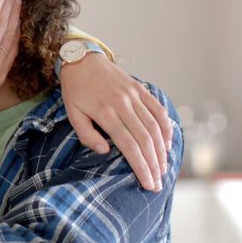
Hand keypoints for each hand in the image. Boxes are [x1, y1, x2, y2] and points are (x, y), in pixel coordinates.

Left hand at [59, 53, 172, 190]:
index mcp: (105, 113)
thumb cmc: (75, 90)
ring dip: (162, 150)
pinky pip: (158, 110)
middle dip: (154, 164)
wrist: (82, 59)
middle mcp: (123, 104)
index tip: (148, 183)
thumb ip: (86, 135)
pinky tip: (168, 144)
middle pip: (145, 140)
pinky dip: (166, 127)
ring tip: (164, 169)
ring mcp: (134, 95)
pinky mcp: (140, 89)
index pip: (129, 146)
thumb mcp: (72, 113)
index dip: (140, 166)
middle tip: (159, 183)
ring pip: (154, 127)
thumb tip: (105, 151)